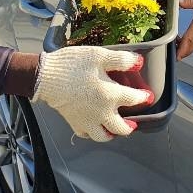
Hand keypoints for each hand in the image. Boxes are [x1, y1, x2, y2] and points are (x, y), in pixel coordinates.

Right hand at [32, 47, 154, 141]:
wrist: (45, 77)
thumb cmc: (72, 65)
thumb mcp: (99, 56)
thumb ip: (121, 60)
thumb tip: (139, 63)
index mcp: (111, 95)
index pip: (134, 100)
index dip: (143, 97)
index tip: (147, 96)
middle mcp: (101, 112)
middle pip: (121, 128)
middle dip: (129, 127)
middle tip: (133, 123)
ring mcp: (87, 120)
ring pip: (103, 136)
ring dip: (111, 134)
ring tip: (113, 130)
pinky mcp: (73, 121)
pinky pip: (86, 133)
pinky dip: (92, 132)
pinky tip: (93, 125)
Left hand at [177, 0, 192, 58]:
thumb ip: (189, 1)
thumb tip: (178, 1)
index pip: (189, 39)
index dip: (182, 48)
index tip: (177, 55)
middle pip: (189, 48)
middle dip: (180, 52)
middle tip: (171, 51)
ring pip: (192, 48)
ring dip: (184, 50)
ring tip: (176, 46)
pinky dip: (189, 47)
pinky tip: (185, 44)